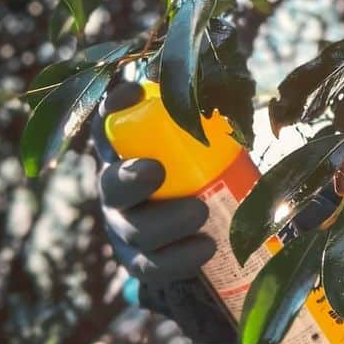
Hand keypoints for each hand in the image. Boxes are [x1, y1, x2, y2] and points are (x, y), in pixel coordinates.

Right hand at [97, 85, 214, 287]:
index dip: (114, 109)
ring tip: (200, 212)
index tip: (133, 95)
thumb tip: (235, 78)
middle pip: (111, 185)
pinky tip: (206, 247)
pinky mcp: (138, 261)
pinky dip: (180, 258)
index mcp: (124, 151)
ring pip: (134, 229)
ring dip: (167, 222)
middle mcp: (115, 188)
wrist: (190, 226)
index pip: (108, 125)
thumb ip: (205, 113)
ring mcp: (124, 228)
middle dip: (130, 178)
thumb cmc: (194, 165)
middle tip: (156, 171)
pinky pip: (152, 265)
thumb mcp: (196, 138)